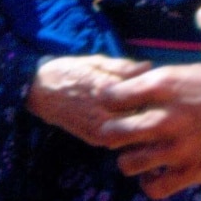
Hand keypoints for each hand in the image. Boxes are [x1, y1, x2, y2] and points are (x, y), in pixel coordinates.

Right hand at [25, 55, 149, 146]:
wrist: (38, 91)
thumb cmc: (68, 71)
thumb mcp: (95, 61)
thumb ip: (122, 67)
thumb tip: (148, 66)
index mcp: (105, 89)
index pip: (142, 95)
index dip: (155, 93)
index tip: (161, 88)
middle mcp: (102, 113)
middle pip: (140, 117)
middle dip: (150, 111)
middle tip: (159, 104)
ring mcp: (98, 130)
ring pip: (131, 132)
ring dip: (140, 124)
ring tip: (147, 114)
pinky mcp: (94, 139)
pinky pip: (119, 139)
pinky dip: (128, 132)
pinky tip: (131, 122)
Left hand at [96, 62, 200, 198]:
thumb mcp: (198, 70)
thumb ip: (169, 82)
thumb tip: (145, 85)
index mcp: (162, 84)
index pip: (109, 98)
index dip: (112, 103)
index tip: (121, 106)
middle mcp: (162, 116)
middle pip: (110, 133)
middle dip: (115, 134)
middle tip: (129, 134)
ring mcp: (176, 148)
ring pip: (127, 164)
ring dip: (133, 160)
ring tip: (146, 156)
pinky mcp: (193, 172)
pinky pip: (153, 188)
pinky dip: (152, 184)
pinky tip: (161, 174)